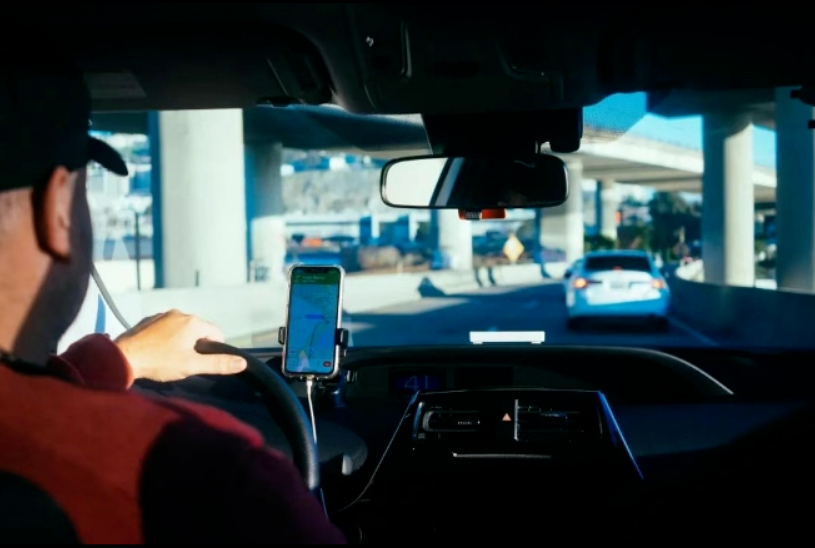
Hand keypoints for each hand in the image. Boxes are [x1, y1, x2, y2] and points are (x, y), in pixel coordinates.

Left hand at [114, 309, 246, 381]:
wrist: (122, 358)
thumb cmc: (159, 362)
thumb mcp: (192, 366)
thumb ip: (218, 364)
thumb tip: (242, 363)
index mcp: (193, 322)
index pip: (216, 334)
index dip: (213, 350)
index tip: (201, 363)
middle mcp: (179, 313)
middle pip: (198, 330)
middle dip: (196, 345)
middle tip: (184, 363)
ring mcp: (162, 315)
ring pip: (181, 328)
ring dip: (180, 341)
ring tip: (169, 358)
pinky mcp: (148, 320)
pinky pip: (165, 327)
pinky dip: (165, 337)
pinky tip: (157, 351)